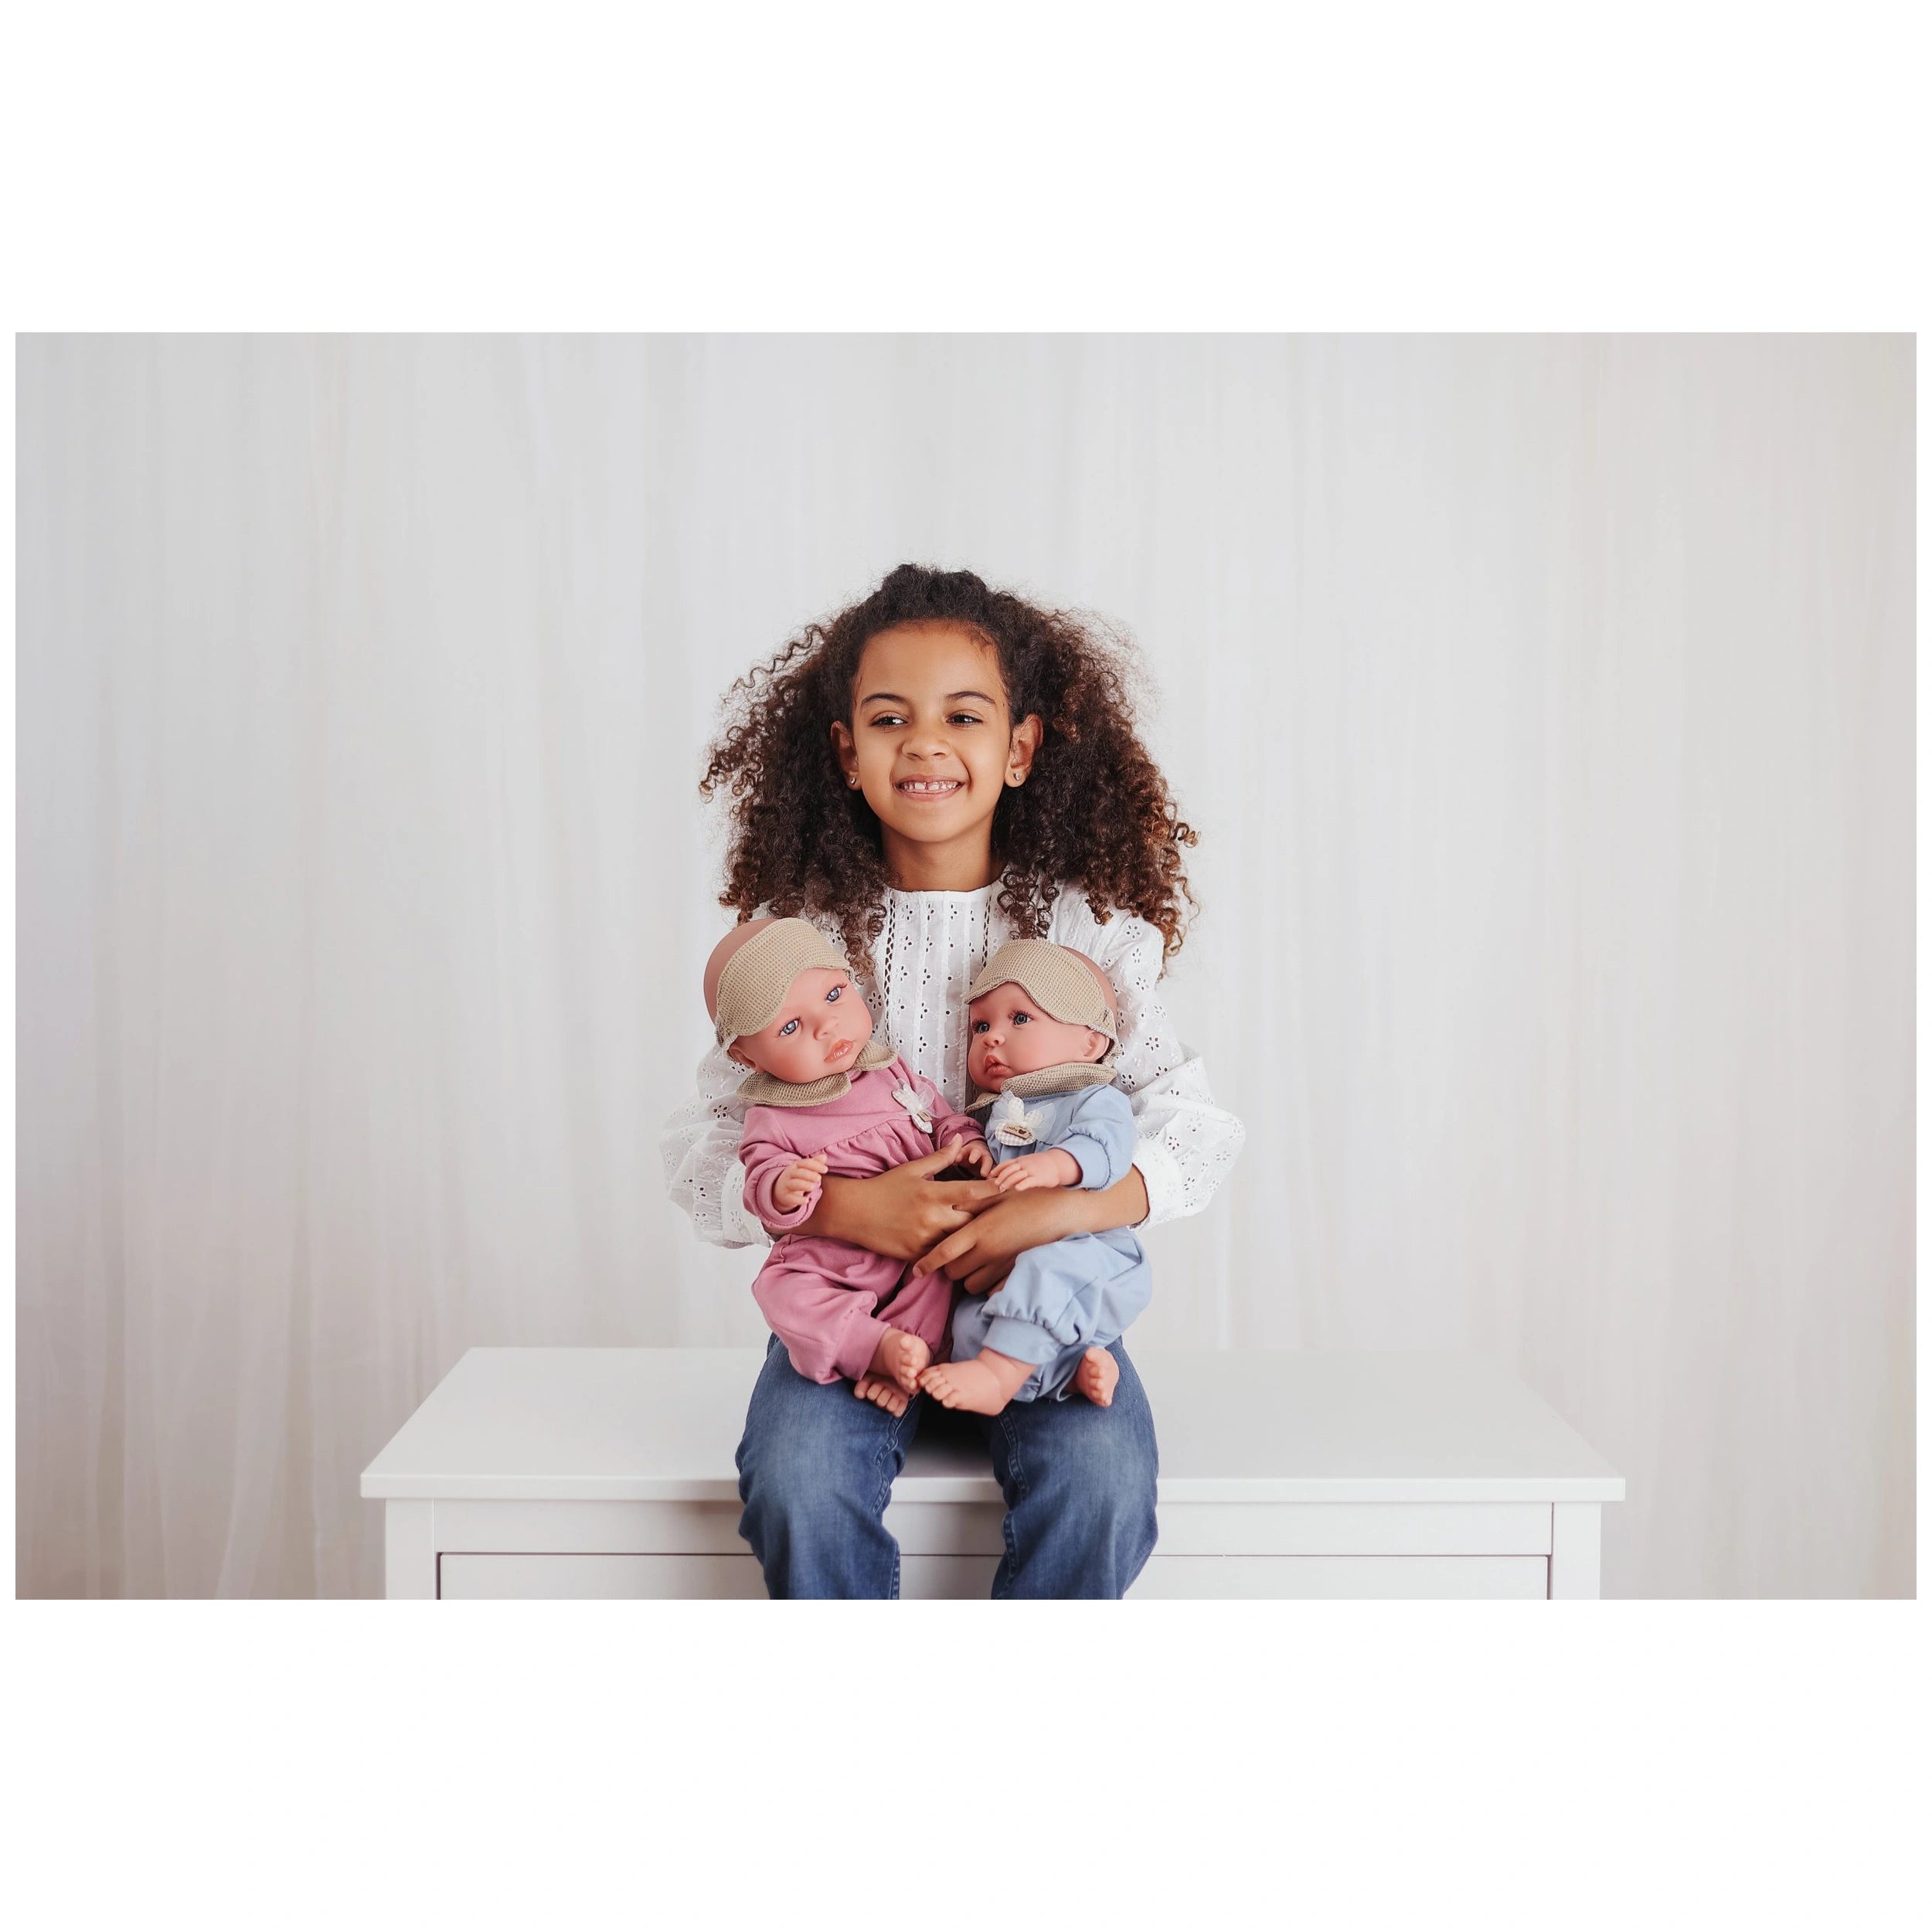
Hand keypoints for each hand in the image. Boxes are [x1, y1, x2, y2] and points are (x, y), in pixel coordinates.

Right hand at [771, 1154, 829, 1213]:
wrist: (781, 1190)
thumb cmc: (798, 1177)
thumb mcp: (805, 1169)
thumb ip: (815, 1162)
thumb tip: (824, 1156)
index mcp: (795, 1166)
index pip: (804, 1163)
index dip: (815, 1165)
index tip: (825, 1169)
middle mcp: (790, 1174)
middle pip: (798, 1173)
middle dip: (809, 1174)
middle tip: (819, 1178)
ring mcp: (786, 1185)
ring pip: (794, 1184)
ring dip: (803, 1185)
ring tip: (813, 1187)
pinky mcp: (786, 1197)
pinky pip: (791, 1198)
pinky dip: (798, 1200)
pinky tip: (807, 1201)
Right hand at [800, 1138, 1001, 1261]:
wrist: (854, 1212)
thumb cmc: (885, 1187)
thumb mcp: (912, 1169)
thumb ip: (940, 1158)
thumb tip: (961, 1141)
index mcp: (933, 1192)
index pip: (972, 1193)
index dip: (992, 1192)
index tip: (1007, 1190)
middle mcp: (931, 1216)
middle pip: (972, 1221)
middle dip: (986, 1219)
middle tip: (1002, 1216)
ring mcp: (924, 1238)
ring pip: (959, 1242)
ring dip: (970, 1238)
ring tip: (988, 1236)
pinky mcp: (915, 1254)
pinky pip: (941, 1257)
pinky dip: (951, 1253)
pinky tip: (963, 1252)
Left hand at [912, 1165, 1149, 1294]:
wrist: (1063, 1215)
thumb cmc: (1030, 1199)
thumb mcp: (998, 1194)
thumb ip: (972, 1200)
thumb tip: (949, 1201)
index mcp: (979, 1229)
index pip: (944, 1252)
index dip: (926, 1264)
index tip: (915, 1271)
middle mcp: (988, 1251)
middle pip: (954, 1273)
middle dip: (948, 1269)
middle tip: (952, 1257)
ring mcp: (1002, 1265)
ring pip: (971, 1285)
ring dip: (967, 1277)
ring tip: (972, 1262)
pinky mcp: (1014, 1272)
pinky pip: (991, 1288)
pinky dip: (986, 1283)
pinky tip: (990, 1270)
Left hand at [991, 1148, 1080, 1193]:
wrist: (1057, 1163)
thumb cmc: (1041, 1164)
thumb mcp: (1028, 1161)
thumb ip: (1018, 1166)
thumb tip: (1005, 1173)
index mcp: (1021, 1160)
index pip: (1007, 1163)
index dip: (998, 1169)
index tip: (990, 1175)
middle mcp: (1025, 1164)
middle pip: (1010, 1169)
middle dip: (1002, 1177)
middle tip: (996, 1184)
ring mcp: (1032, 1171)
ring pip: (1017, 1175)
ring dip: (1008, 1181)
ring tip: (1002, 1188)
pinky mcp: (1039, 1178)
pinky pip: (1030, 1181)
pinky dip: (1023, 1184)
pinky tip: (1018, 1188)